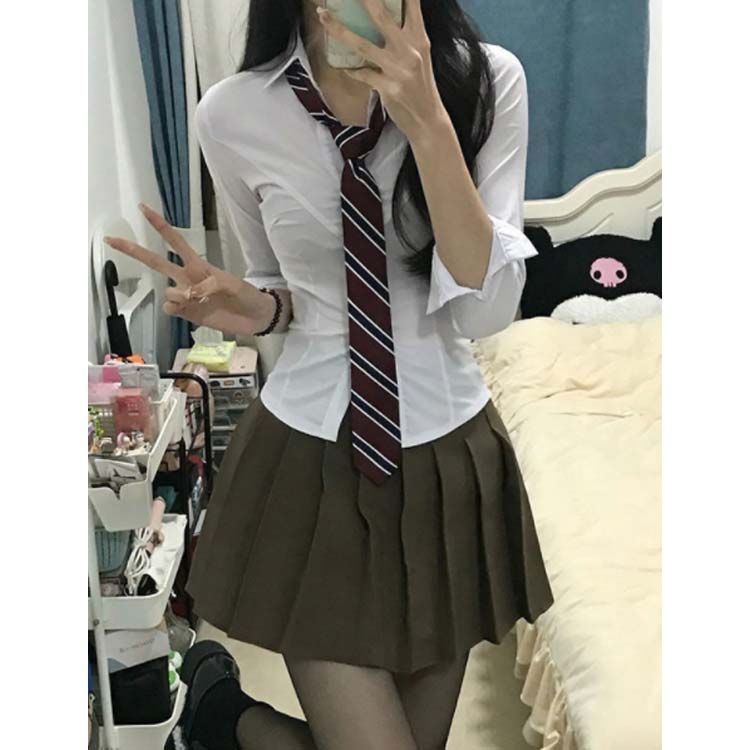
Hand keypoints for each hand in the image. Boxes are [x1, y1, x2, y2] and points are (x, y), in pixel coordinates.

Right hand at [103, 204, 273, 336]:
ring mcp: (186, 296)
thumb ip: (212, 283)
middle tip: (111, 239)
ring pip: (166, 291)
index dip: (159, 225)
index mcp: (198, 265)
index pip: (175, 241)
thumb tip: (193, 292)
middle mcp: (187, 278)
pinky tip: (187, 309)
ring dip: (178, 295)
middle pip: (155, 262)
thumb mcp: (234, 284)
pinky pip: (170, 308)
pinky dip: (175, 308)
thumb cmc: (247, 295)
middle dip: (134, 250)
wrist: (255, 318)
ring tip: (198, 299)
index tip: (143, 208)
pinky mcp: (187, 314)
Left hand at [315, 0, 449, 141]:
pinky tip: (346, 68)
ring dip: (339, 29)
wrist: (427, 119)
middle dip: (364, 0)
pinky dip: (352, 70)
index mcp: (419, 38)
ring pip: (362, 45)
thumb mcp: (419, 56)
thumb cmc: (420, 86)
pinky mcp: (388, 88)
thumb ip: (405, 36)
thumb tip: (381, 18)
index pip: (411, 4)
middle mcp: (410, 50)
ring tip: (323, 17)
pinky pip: (362, 74)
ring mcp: (398, 69)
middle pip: (382, 16)